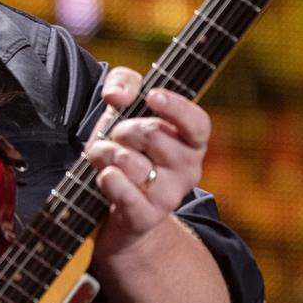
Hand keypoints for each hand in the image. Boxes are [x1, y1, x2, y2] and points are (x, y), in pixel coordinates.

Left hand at [84, 67, 211, 253]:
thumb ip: (124, 84)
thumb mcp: (124, 110)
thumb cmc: (126, 151)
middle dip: (122, 130)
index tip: (153, 96)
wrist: (117, 210)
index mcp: (191, 142)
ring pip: (129, 160)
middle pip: (152, 134)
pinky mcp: (146, 217)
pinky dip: (108, 180)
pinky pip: (125, 192)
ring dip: (104, 154)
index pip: (198, 123)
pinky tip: (105, 177)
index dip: (177, 108)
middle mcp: (188, 170)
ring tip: (105, 161)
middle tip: (116, 139)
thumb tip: (117, 95)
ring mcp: (169, 196)